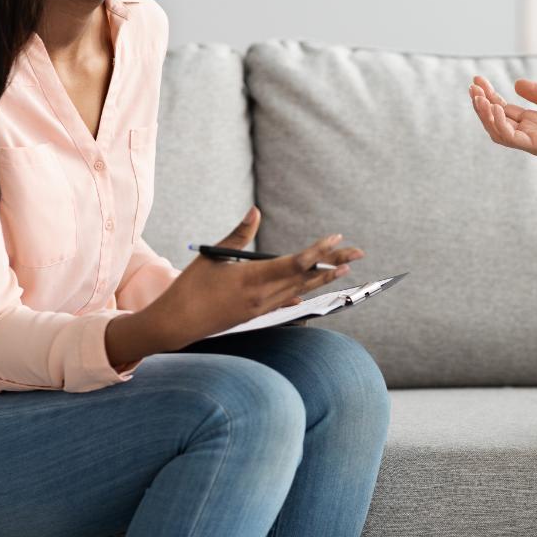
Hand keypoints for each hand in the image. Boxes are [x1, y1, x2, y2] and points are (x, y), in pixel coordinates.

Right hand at [149, 207, 363, 348]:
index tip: (337, 239)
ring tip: (345, 267)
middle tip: (359, 252)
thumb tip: (255, 211)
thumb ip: (239, 234)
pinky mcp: (256, 316)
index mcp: (253, 279)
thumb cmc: (191, 287)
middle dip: (334, 264)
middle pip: (307, 277)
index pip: (296, 263)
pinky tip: (310, 288)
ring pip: (301, 289)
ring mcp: (262, 309)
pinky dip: (301, 292)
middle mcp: (264, 297)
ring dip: (324, 277)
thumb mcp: (214, 256)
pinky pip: (286, 302)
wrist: (176, 325)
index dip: (319, 251)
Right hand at [469, 75, 536, 156]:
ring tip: (478, 97)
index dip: (488, 95)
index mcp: (531, 123)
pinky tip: (494, 107)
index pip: (501, 109)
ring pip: (497, 131)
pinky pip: (510, 137)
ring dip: (484, 115)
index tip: (477, 80)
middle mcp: (527, 133)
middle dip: (481, 105)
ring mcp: (530, 141)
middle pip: (494, 121)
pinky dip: (499, 123)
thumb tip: (516, 83)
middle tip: (472, 87)